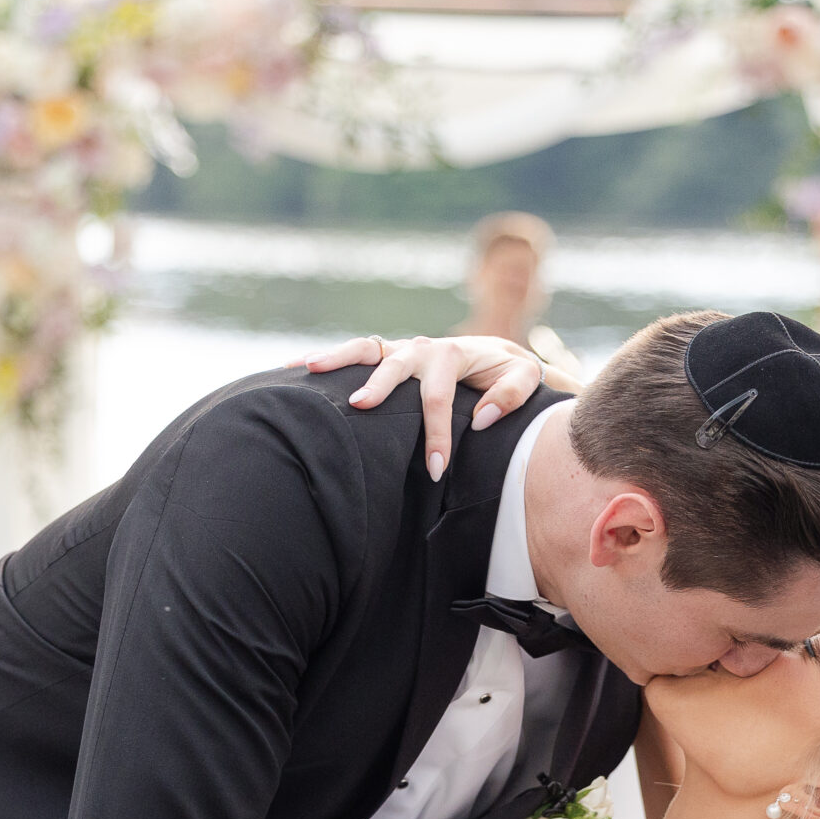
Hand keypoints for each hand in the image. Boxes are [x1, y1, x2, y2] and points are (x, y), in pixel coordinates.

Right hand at [298, 335, 553, 481]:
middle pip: (396, 363)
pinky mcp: (387, 356)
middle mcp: (423, 348)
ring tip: (308, 369)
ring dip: (337, 358)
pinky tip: (294, 368)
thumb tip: (480, 418)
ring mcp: (401, 350)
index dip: (436, 433)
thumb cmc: (509, 374)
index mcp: (454, 354)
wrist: (497, 355)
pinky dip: (328, 359)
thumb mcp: (525, 379)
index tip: (434, 470)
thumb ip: (511, 395)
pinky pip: (355, 354)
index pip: (440, 396)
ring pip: (366, 349)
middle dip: (378, 386)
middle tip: (360, 407)